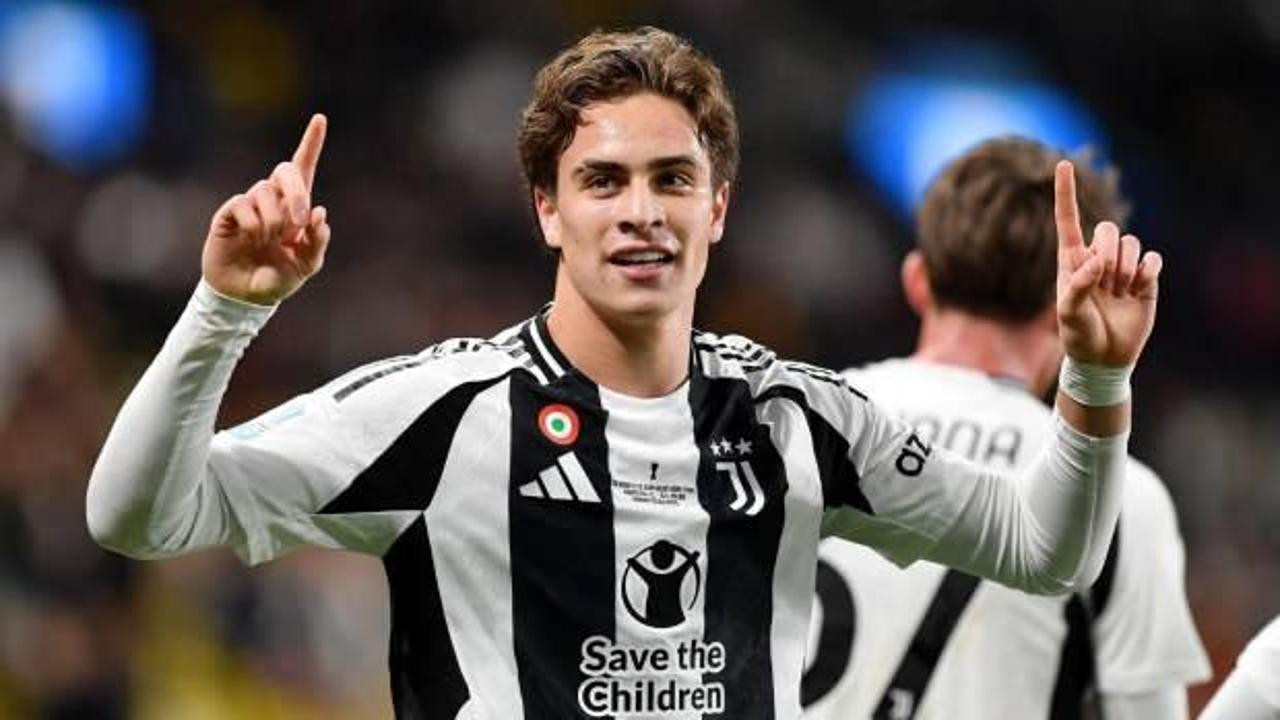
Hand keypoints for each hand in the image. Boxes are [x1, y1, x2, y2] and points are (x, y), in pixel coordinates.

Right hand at [201, 114, 330, 304]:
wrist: (246, 296)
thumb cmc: (277, 277)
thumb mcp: (306, 266)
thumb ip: (317, 242)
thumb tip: (320, 213)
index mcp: (296, 207)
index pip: (304, 168)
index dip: (311, 143)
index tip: (320, 118)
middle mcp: (273, 199)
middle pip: (286, 171)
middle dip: (296, 193)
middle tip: (298, 223)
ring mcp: (250, 203)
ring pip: (265, 191)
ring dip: (273, 220)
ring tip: (269, 242)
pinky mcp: (229, 213)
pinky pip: (244, 205)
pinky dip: (254, 226)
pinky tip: (252, 240)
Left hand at [1054, 160, 1161, 367]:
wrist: (1103, 359)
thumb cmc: (1078, 335)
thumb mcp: (1068, 314)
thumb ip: (1077, 286)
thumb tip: (1096, 261)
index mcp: (1072, 259)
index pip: (1069, 219)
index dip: (1066, 192)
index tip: (1063, 163)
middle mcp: (1097, 258)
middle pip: (1109, 229)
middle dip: (1108, 254)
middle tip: (1104, 284)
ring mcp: (1123, 267)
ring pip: (1132, 243)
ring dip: (1126, 269)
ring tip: (1118, 293)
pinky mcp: (1146, 278)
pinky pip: (1153, 259)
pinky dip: (1147, 272)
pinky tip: (1138, 288)